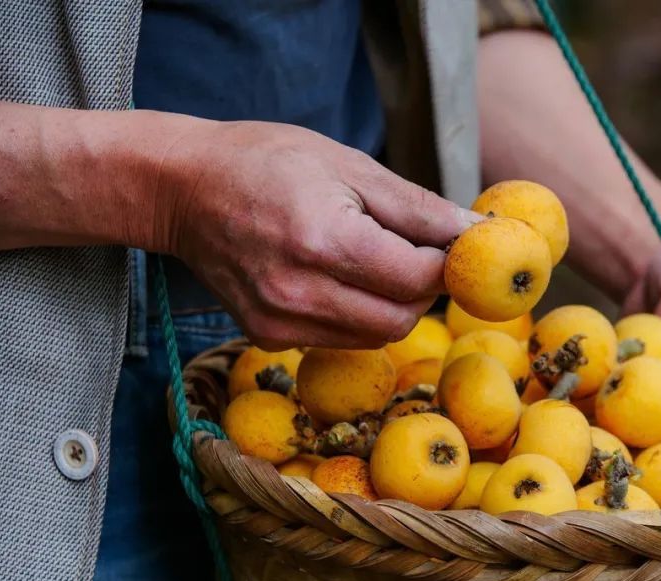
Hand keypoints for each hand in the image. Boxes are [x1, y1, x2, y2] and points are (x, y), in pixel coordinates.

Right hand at [152, 119, 480, 349]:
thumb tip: (477, 233)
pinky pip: (339, 338)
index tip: (452, 245)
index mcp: (324, 240)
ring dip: (392, 304)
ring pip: (375, 336)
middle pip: (401, 319)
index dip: (447, 264)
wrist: (182, 188)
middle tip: (417, 254)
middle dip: (423, 291)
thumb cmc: (268, 163)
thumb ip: (418, 208)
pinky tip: (335, 276)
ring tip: (372, 259)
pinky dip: (356, 314)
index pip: (417, 279)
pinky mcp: (267, 336)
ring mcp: (279, 321)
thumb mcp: (350, 167)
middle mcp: (299, 292)